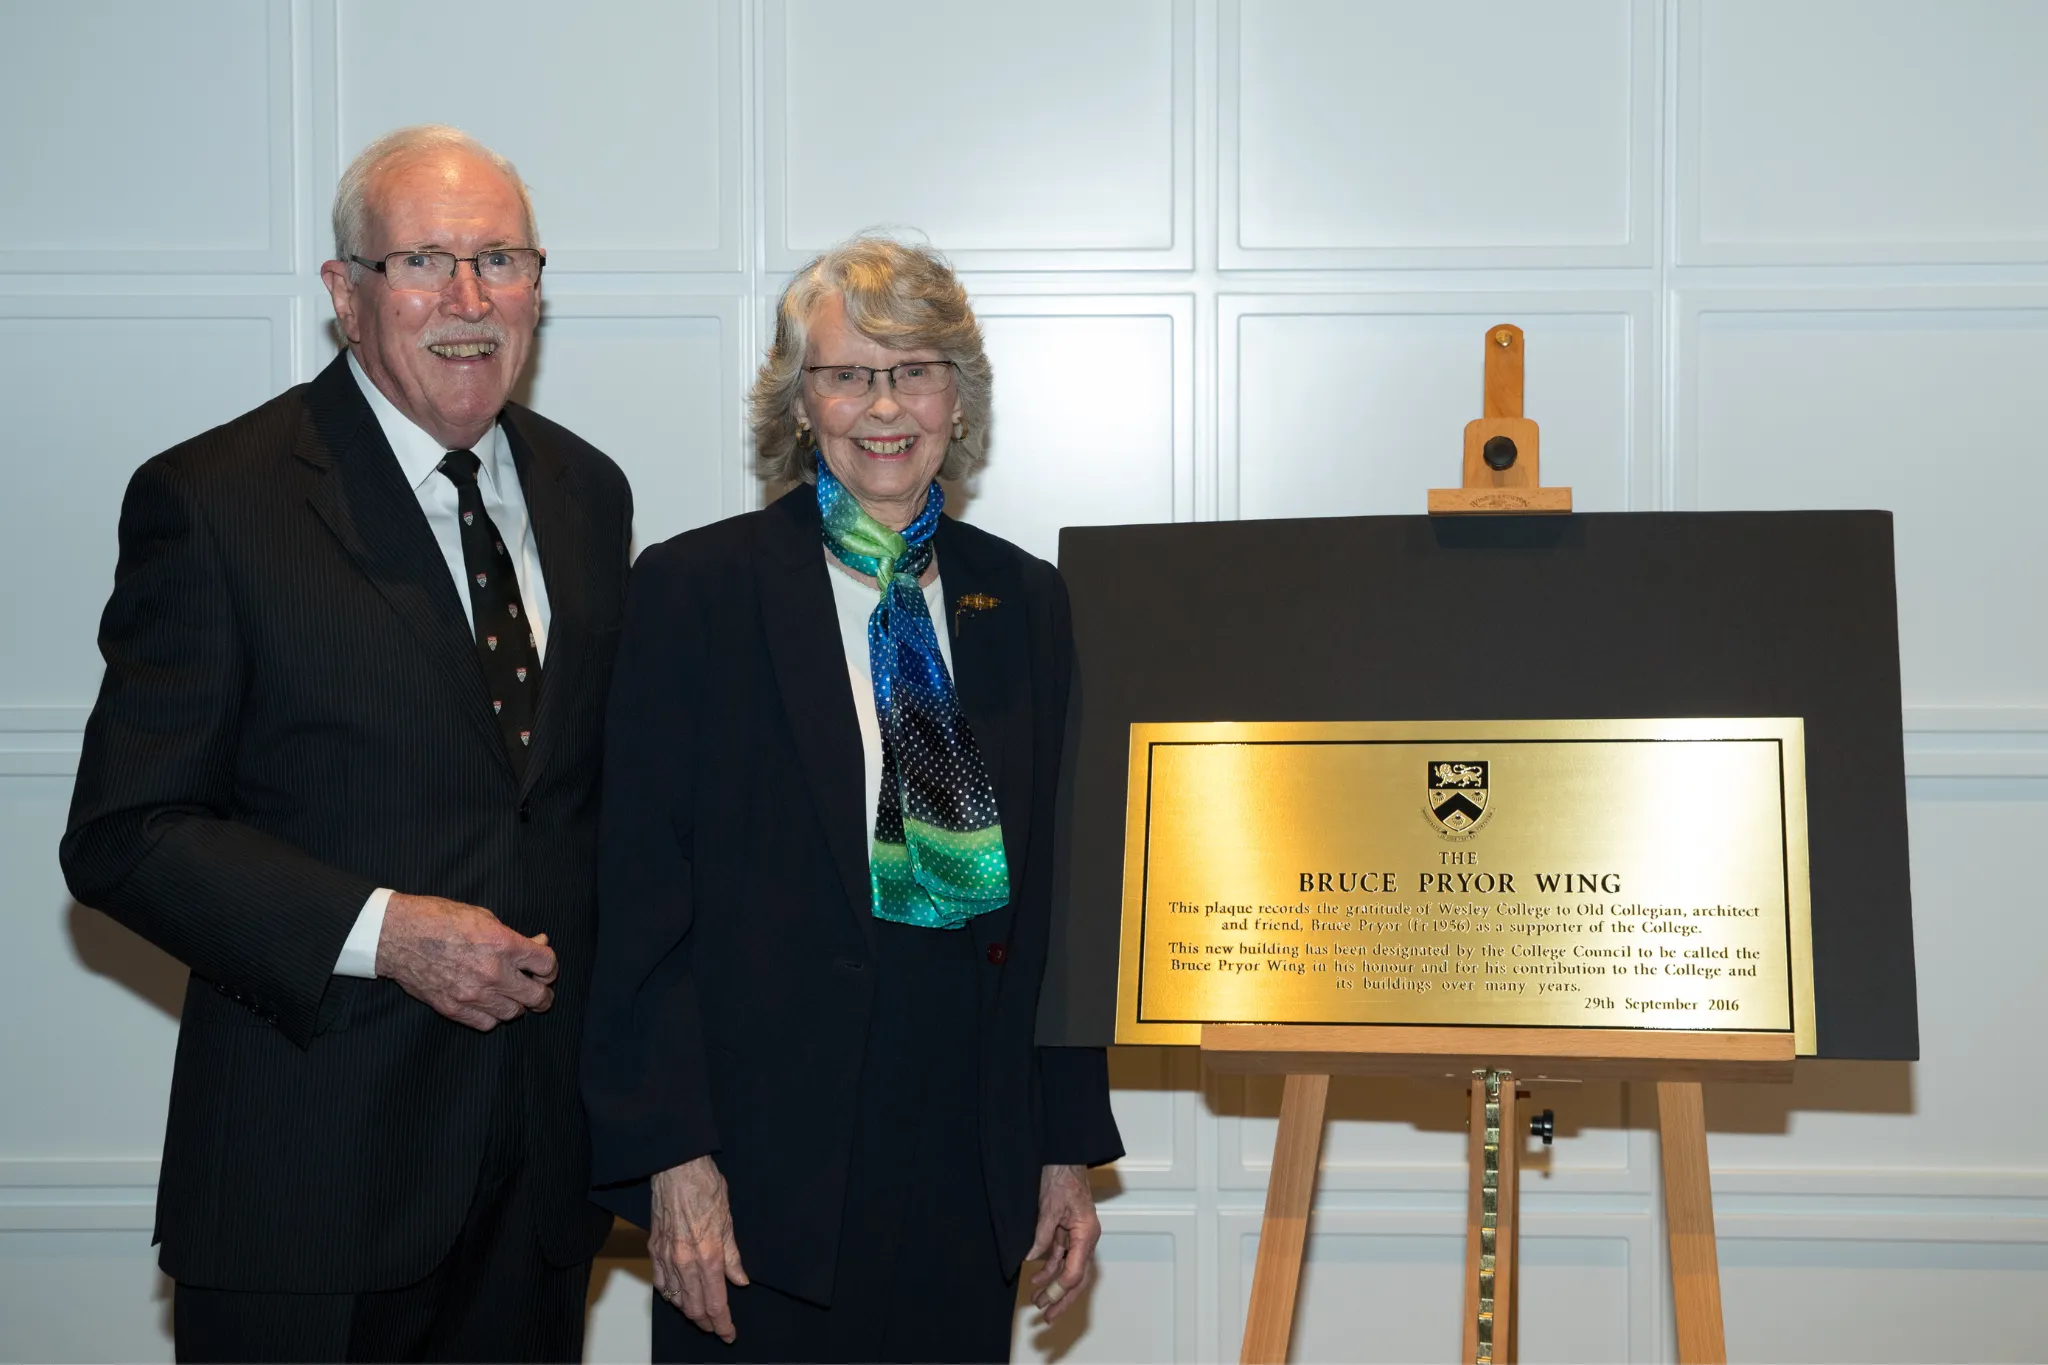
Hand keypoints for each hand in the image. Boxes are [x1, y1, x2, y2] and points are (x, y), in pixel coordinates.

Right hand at [375, 892, 556, 1030]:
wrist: (397, 935)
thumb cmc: (439, 919)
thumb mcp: (484, 916)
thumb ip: (514, 935)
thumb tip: (539, 943)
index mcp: (503, 944)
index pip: (547, 965)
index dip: (549, 966)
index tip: (543, 967)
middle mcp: (492, 973)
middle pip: (537, 997)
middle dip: (543, 993)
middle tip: (538, 989)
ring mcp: (472, 994)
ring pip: (514, 1013)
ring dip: (516, 1004)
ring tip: (510, 994)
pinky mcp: (453, 1009)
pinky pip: (487, 1023)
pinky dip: (492, 1015)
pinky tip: (488, 1003)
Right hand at [650, 1156, 748, 1341]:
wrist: (676, 1168)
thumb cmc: (705, 1188)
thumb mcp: (728, 1221)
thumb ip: (733, 1256)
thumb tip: (740, 1280)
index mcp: (708, 1255)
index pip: (716, 1302)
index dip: (723, 1323)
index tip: (728, 1334)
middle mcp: (685, 1261)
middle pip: (694, 1307)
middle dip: (707, 1322)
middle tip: (717, 1327)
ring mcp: (666, 1257)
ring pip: (676, 1299)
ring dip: (689, 1312)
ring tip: (701, 1315)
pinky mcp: (654, 1249)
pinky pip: (660, 1283)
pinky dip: (670, 1295)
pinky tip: (679, 1296)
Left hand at [1027, 1163, 1100, 1322]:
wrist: (1063, 1157)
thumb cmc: (1061, 1176)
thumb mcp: (1048, 1206)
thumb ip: (1042, 1234)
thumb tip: (1030, 1258)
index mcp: (1086, 1233)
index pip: (1076, 1270)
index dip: (1060, 1288)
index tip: (1045, 1300)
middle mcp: (1085, 1238)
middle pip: (1077, 1278)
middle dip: (1062, 1299)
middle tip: (1047, 1317)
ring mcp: (1077, 1237)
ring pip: (1068, 1270)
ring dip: (1053, 1287)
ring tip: (1037, 1303)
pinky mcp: (1067, 1232)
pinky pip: (1060, 1257)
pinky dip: (1048, 1270)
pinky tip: (1036, 1280)